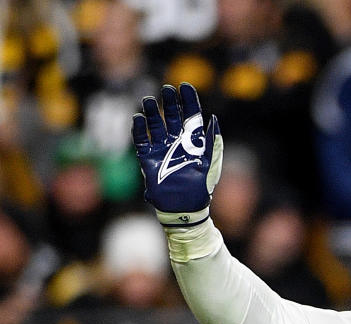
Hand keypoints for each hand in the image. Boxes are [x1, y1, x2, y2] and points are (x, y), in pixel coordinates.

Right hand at [132, 83, 221, 226]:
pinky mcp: (148, 159)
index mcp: (193, 142)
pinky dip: (139, 129)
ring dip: (151, 112)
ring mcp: (161, 149)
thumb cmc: (200, 187)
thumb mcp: (209, 163)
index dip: (188, 101)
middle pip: (171, 116)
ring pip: (154, 125)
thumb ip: (211, 141)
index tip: (184, 86)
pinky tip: (138, 118)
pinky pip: (141, 140)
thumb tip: (213, 119)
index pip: (190, 116)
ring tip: (148, 100)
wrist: (184, 209)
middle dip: (169, 102)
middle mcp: (176, 142)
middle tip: (166, 89)